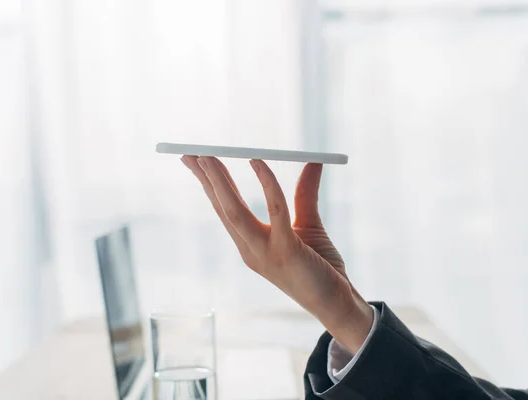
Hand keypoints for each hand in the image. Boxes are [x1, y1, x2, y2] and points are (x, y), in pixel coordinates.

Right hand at [181, 156, 372, 353]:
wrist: (337, 304)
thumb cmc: (320, 268)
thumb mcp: (308, 224)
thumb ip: (304, 193)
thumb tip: (313, 160)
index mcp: (250, 245)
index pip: (223, 210)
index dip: (208, 185)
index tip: (195, 161)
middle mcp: (250, 250)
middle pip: (222, 208)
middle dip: (204, 180)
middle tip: (191, 153)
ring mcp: (265, 253)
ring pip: (235, 212)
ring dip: (220, 183)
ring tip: (208, 158)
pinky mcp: (287, 251)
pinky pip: (276, 211)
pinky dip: (266, 184)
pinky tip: (257, 162)